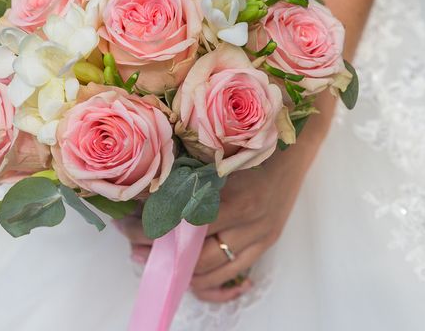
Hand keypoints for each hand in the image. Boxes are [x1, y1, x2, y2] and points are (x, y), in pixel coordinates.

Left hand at [117, 96, 334, 302]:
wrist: (297, 148)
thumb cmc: (254, 144)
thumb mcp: (219, 155)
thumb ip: (189, 178)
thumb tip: (147, 194)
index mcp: (235, 198)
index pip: (181, 225)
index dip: (149, 230)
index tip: (126, 225)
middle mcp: (248, 224)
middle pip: (193, 256)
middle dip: (159, 256)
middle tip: (135, 248)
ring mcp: (259, 238)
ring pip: (211, 273)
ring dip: (178, 272)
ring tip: (155, 260)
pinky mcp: (265, 245)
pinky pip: (231, 275)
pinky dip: (207, 281)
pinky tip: (188, 274)